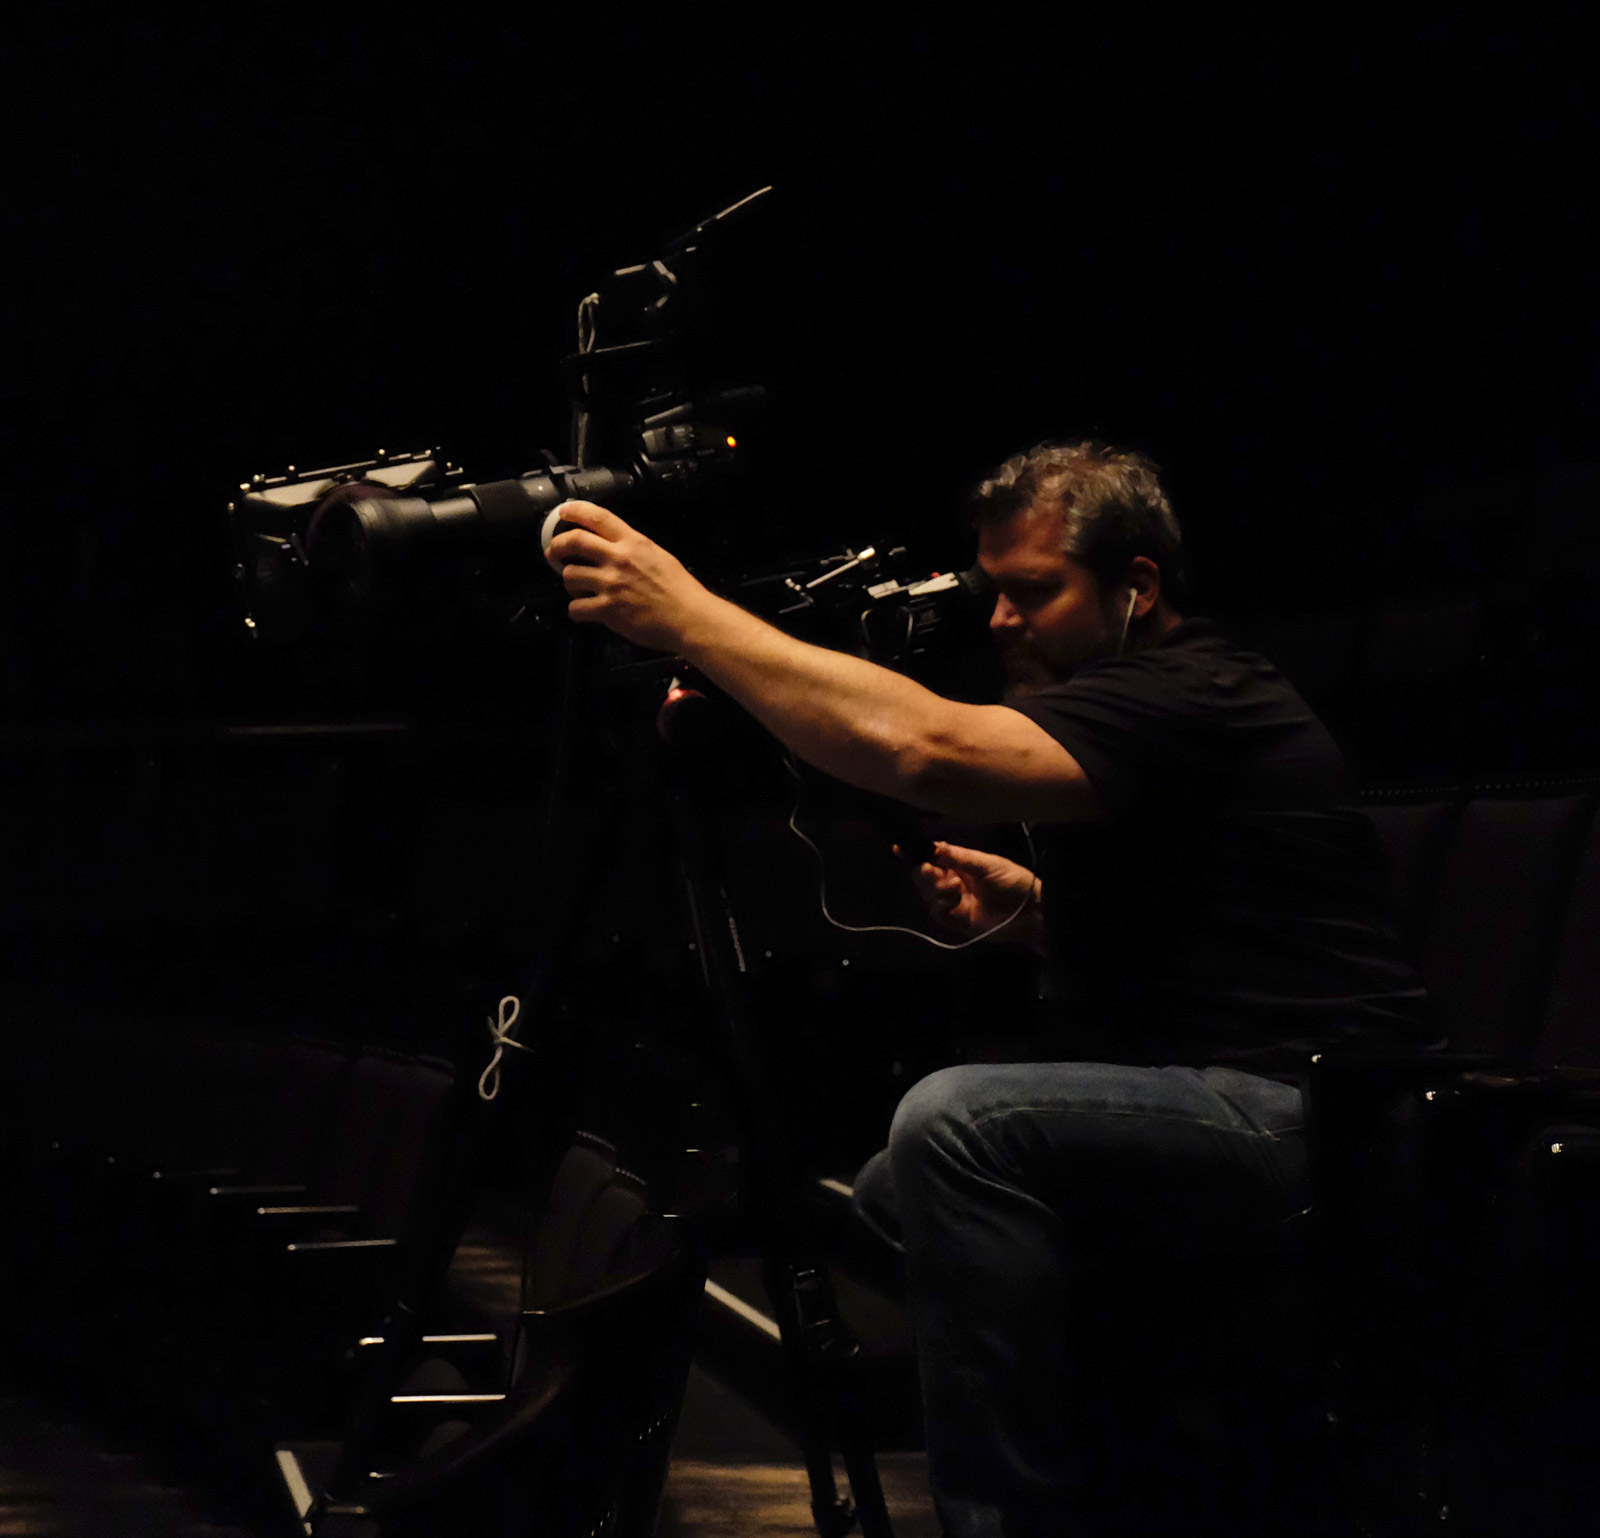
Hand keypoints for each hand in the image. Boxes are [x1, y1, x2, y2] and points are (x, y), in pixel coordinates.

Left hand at [544, 501, 712, 651]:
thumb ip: (634, 549)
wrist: (689, 617)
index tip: (563, 512)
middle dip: (557, 545)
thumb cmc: (679, 589)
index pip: (598, 517)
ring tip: (579, 588)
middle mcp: (619, 559)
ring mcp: (611, 585)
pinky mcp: (607, 610)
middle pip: (574, 541)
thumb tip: (614, 548)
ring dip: (570, 582)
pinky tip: (584, 611)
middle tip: (553, 552)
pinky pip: (576, 608)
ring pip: (570, 576)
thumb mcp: (658, 555)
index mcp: (633, 543)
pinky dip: (576, 610)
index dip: (576, 510)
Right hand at [906, 841, 1042, 947]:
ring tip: (954, 887)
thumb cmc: (1014, 882)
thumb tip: (935, 845)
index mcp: (961, 863)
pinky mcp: (956, 919)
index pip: (933, 855)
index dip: (917, 852)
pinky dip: (940, 906)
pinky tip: (953, 901)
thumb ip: (960, 857)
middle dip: (924, 871)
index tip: (899, 848)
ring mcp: (954, 900)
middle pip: (924, 874)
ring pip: (928, 893)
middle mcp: (954, 879)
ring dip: (935, 889)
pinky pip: (937, 912)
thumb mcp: (988, 864)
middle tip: (931, 871)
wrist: (1030, 912)